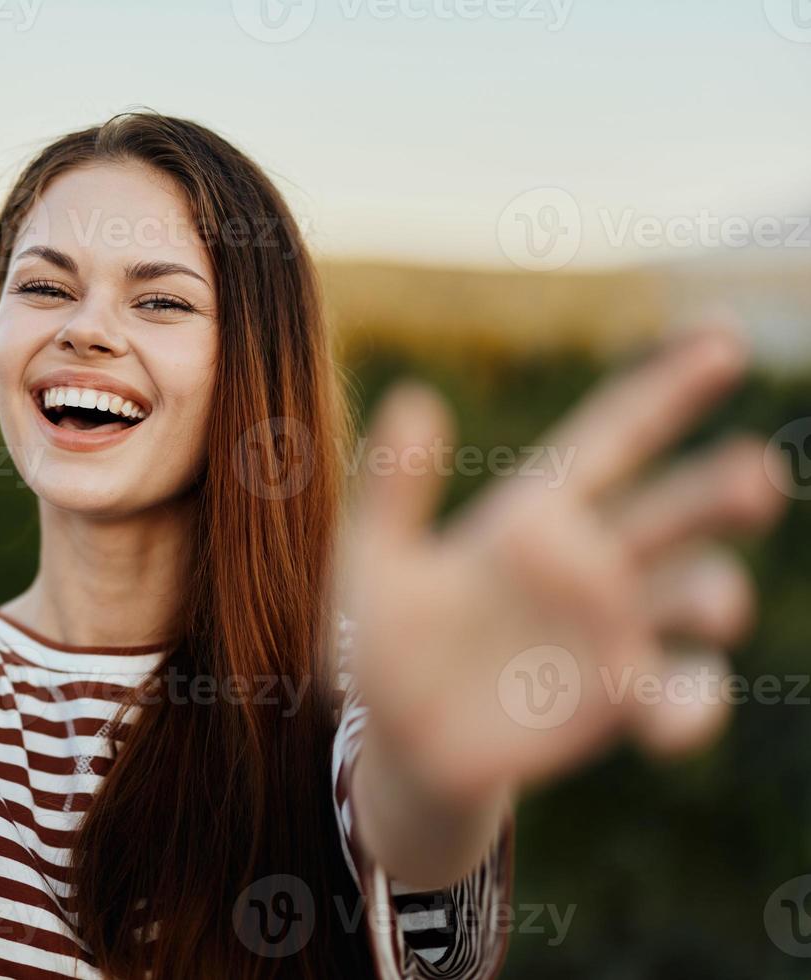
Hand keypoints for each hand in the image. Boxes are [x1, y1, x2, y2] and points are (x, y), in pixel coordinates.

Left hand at [344, 325, 788, 808]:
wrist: (397, 738)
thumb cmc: (382, 639)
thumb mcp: (374, 560)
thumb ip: (395, 487)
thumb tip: (414, 396)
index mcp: (535, 513)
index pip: (613, 437)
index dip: (666, 390)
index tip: (723, 340)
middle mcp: (590, 564)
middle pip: (673, 512)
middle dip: (720, 490)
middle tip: (757, 474)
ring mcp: (613, 632)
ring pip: (690, 595)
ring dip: (712, 595)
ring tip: (716, 605)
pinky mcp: (618, 702)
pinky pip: (675, 696)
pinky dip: (691, 703)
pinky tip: (674, 710)